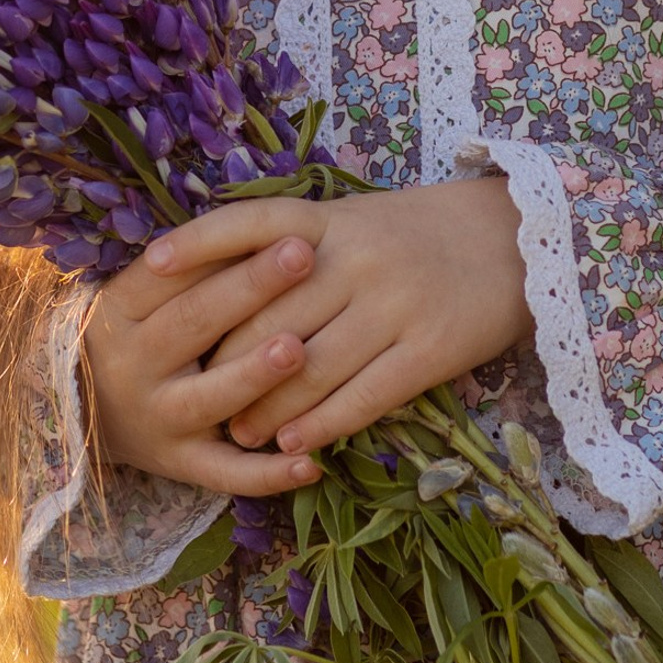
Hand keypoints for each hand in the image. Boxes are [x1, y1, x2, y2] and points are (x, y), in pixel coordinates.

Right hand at [83, 232, 326, 496]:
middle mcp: (133, 365)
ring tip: (299, 350)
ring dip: (255, 374)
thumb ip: (187, 268)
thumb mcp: (136, 297)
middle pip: (193, 322)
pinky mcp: (178, 465)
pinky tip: (311, 465)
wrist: (79, 414)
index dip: (222, 248)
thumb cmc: (132, 335)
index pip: (171, 273)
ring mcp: (157, 419)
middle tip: (303, 256)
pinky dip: (268, 474)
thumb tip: (263, 226)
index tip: (277, 225)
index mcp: (119, 310)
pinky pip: (224, 473)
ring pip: (210, 396)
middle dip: (252, 287)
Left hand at [159, 180, 529, 456]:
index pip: (250, 222)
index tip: (149, 268)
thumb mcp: (352, 221)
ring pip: (309, 366)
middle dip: (225, 360)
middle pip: (269, 314)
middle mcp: (358, 256)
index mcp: (332, 217)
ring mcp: (396, 302)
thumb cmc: (413, 234)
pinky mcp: (431, 348)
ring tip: (236, 432)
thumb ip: (292, 248)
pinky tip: (293, 445)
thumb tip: (215, 293)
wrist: (513, 240)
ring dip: (266, 408)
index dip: (197, 244)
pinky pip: (363, 395)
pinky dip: (321, 424)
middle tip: (193, 394)